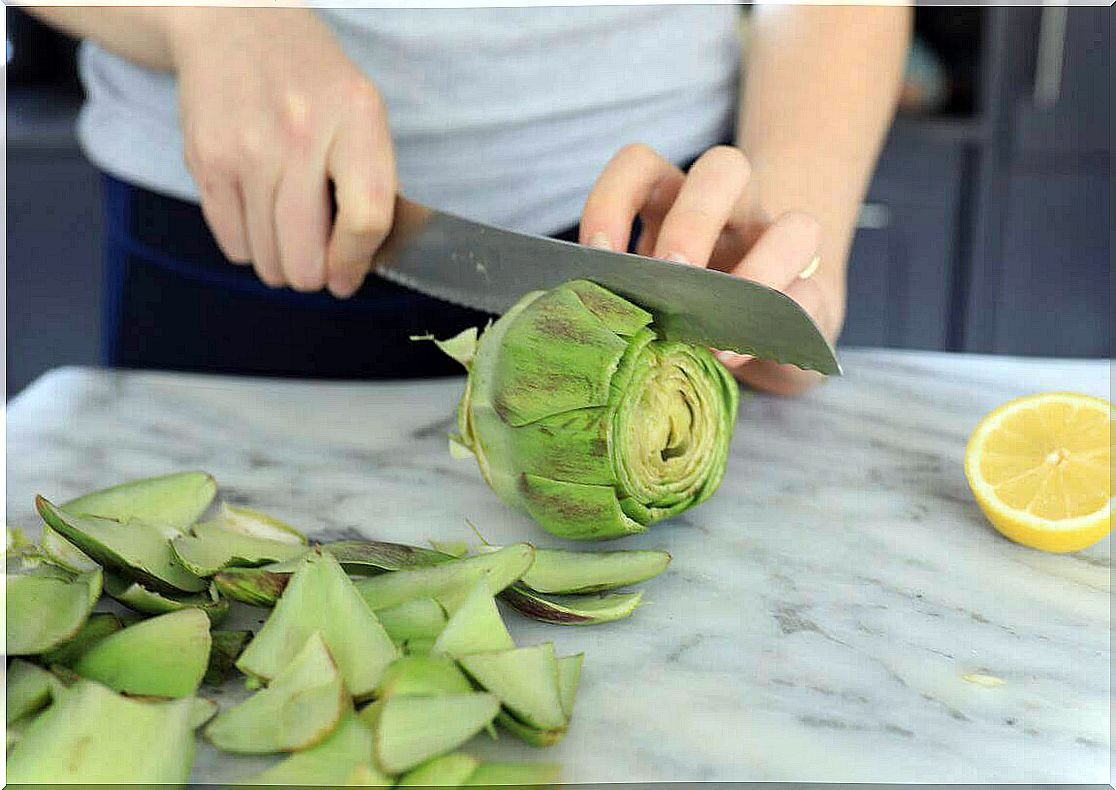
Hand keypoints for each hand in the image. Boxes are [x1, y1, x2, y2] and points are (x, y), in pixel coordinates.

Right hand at [169, 8, 394, 296]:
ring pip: (268, 260)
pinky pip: (233, 244)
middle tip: (319, 263)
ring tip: (290, 232)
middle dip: (316, 275)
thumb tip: (363, 262)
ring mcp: (247, 149)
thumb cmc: (310, 80)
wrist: (233, 26)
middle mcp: (300, 134)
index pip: (366, 219)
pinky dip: (250, 245)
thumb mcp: (361, 111)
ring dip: (283, 263)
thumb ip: (373, 181)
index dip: (358, 261)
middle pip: (307, 256)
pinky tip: (260, 213)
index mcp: (354, 118)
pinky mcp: (206, 161)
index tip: (350, 275)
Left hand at [579, 144, 843, 395]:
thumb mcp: (644, 299)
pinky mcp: (815, 294)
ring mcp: (779, 248)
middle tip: (669, 277)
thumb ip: (624, 297)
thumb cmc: (684, 313)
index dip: (614, 199)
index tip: (597, 255)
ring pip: (796, 224)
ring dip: (758, 273)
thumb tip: (590, 321)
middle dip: (694, 221)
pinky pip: (811, 297)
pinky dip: (777, 322)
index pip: (641, 164)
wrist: (762, 339)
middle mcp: (731, 210)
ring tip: (714, 331)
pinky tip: (734, 353)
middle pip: (725, 168)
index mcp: (674, 200)